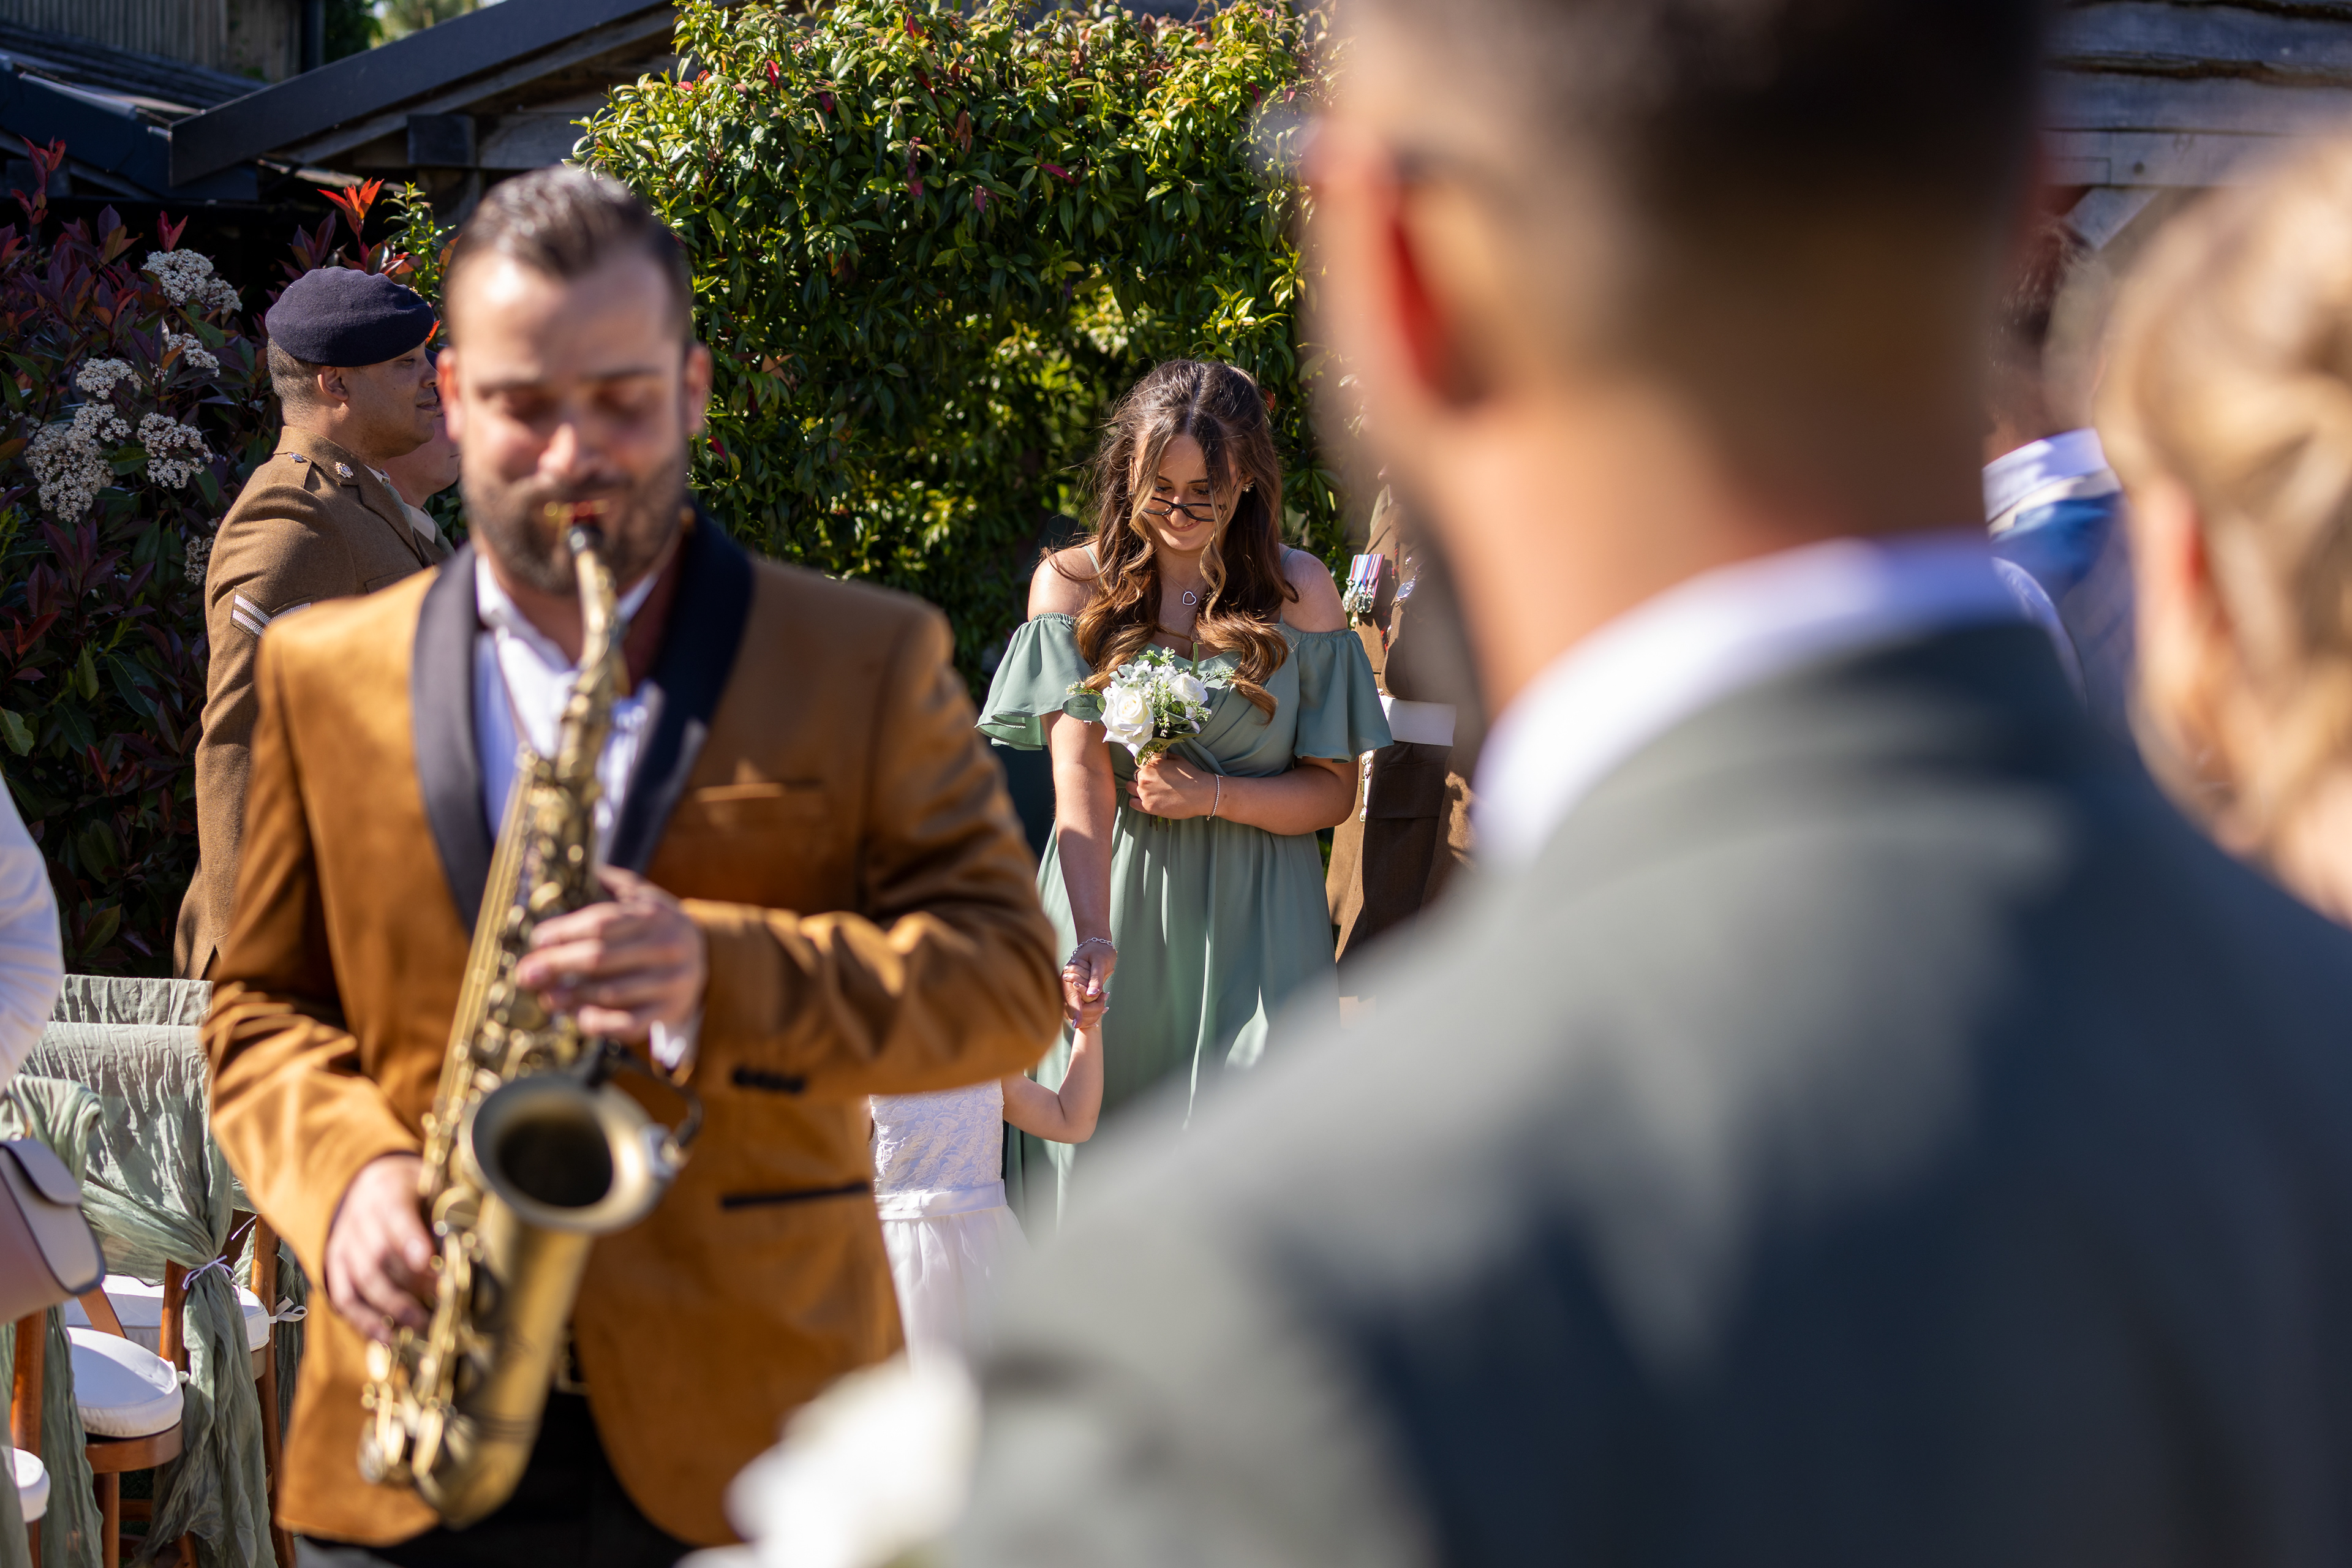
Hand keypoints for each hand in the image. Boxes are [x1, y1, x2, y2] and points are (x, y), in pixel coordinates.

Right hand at [324, 1153, 432, 1340]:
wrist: (369, 1184)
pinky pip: (345, 1298)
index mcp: (387, 1192)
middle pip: (379, 1256)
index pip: (396, 1216)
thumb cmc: (412, 1191)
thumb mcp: (432, 1187)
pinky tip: (387, 1337)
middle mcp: (359, 1219)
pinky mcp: (335, 1267)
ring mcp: (343, 1245)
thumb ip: (446, 1211)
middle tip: (441, 1301)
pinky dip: (365, 1321)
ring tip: (422, 1324)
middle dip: (411, 1283)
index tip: (429, 1262)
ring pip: (362, 1281)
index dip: (411, 1241)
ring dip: (393, 1308)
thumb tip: (473, 1242)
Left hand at [513, 866, 706, 1040]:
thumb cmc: (657, 924)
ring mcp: (670, 982)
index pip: (602, 923)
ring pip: (612, 993)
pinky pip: (629, 1024)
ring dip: (572, 997)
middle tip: (526, 975)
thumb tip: (562, 868)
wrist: (707, 958)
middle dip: (558, 966)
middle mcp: (666, 947)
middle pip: (600, 958)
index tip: (536, 939)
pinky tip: (579, 1017)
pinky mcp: (669, 1012)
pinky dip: (600, 1023)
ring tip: (546, 998)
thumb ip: (609, 884)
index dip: (564, 932)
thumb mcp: (643, 895)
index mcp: (653, 914)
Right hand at [1062, 937, 1115, 1029]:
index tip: (1077, 1025)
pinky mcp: (1077, 994)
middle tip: (1106, 1005)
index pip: (1071, 998)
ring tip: (1106, 1005)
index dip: (1075, 1012)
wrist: (1098, 945)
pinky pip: (1082, 1008)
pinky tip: (1103, 1008)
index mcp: (1069, 976)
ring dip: (1093, 1011)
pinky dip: (1093, 1011)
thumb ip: (1096, 979)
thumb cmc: (1100, 951)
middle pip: (1074, 1009)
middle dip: (1091, 1011)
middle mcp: (1066, 985)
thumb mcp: (1100, 962)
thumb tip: (1092, 994)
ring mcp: (1071, 991)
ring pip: (1078, 1012)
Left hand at [1128, 752, 1216, 818]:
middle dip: (1143, 778)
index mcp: (1150, 765)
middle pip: (1136, 776)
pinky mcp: (1148, 807)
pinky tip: (1146, 800)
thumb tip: (1158, 757)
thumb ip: (1163, 758)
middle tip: (1155, 782)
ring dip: (1137, 788)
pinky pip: (1133, 803)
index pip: (1138, 762)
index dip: (1146, 767)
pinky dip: (1136, 801)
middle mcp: (1144, 778)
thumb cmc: (1191, 776)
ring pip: (1130, 788)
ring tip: (1149, 791)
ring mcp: (1145, 793)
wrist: (1201, 794)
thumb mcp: (1177, 760)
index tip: (1152, 772)